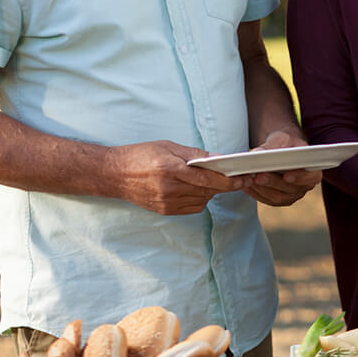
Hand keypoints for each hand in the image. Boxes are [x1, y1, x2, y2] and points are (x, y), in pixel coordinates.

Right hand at [108, 140, 243, 215]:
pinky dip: (200, 199)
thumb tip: (218, 158)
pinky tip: (197, 189)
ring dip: (212, 191)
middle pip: (208, 191)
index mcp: (171, 169)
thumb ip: (194, 154)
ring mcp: (167, 202)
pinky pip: (192, 207)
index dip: (229, 180)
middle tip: (238, 178)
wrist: (114, 174)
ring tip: (213, 180)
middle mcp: (170, 188)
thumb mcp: (168, 146)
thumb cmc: (141, 155)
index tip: (243, 179)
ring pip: (202, 200)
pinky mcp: (165, 211)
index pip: (208, 179)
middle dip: (225, 185)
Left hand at [238, 129, 322, 206]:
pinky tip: (245, 184)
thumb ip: (272, 146)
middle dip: (273, 182)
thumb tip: (256, 153)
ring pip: (277, 197)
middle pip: (290, 189)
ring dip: (261, 189)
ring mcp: (291, 195)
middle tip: (259, 175)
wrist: (280, 150)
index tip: (286, 175)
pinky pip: (266, 199)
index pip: (311, 177)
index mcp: (313, 171)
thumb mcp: (282, 139)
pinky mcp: (277, 199)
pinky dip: (254, 192)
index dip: (300, 177)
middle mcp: (304, 186)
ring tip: (248, 179)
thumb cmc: (285, 143)